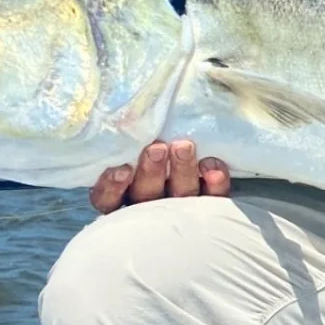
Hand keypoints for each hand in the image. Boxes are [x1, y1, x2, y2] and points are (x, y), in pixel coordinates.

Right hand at [89, 139, 232, 213]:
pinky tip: (213, 167)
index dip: (112, 187)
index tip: (122, 170)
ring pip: (180, 195)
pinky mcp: (211, 209)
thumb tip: (124, 115)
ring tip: (184, 147)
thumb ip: (128, 140)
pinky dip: (215, 183)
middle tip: (157, 148)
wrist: (200, 197)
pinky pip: (214, 199)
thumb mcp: (133, 148)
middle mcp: (150, 208)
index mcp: (123, 198)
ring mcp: (182, 210)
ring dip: (182, 171)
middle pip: (146, 194)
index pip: (108, 199)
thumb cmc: (152, 152)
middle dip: (151, 171)